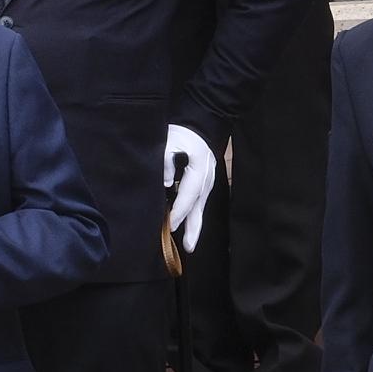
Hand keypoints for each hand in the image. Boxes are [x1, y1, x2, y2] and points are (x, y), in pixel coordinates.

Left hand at [162, 124, 215, 251]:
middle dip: (193, 228)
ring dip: (194, 226)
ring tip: (189, 245)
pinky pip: (198, 203)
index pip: (187, 195)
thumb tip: (165, 184)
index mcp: (199, 170)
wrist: (200, 124)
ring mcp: (207, 182)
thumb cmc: (184, 133)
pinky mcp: (204, 183)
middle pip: (198, 208)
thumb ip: (166, 161)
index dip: (179, 211)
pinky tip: (188, 226)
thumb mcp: (171, 141)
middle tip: (188, 247)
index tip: (170, 224)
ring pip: (199, 208)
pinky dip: (193, 216)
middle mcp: (206, 180)